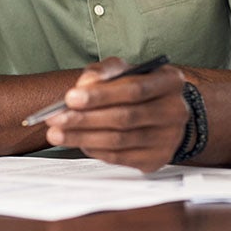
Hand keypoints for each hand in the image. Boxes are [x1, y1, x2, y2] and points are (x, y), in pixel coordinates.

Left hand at [43, 56, 188, 172]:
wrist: (163, 112)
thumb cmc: (139, 87)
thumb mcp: (124, 70)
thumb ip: (104, 71)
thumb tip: (83, 86)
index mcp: (170, 82)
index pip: (134, 89)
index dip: (100, 95)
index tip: (70, 97)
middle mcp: (175, 111)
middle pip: (125, 117)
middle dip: (85, 119)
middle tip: (55, 118)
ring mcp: (169, 138)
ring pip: (119, 140)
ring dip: (83, 138)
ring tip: (57, 133)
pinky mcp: (157, 159)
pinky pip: (120, 157)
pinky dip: (95, 150)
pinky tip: (79, 142)